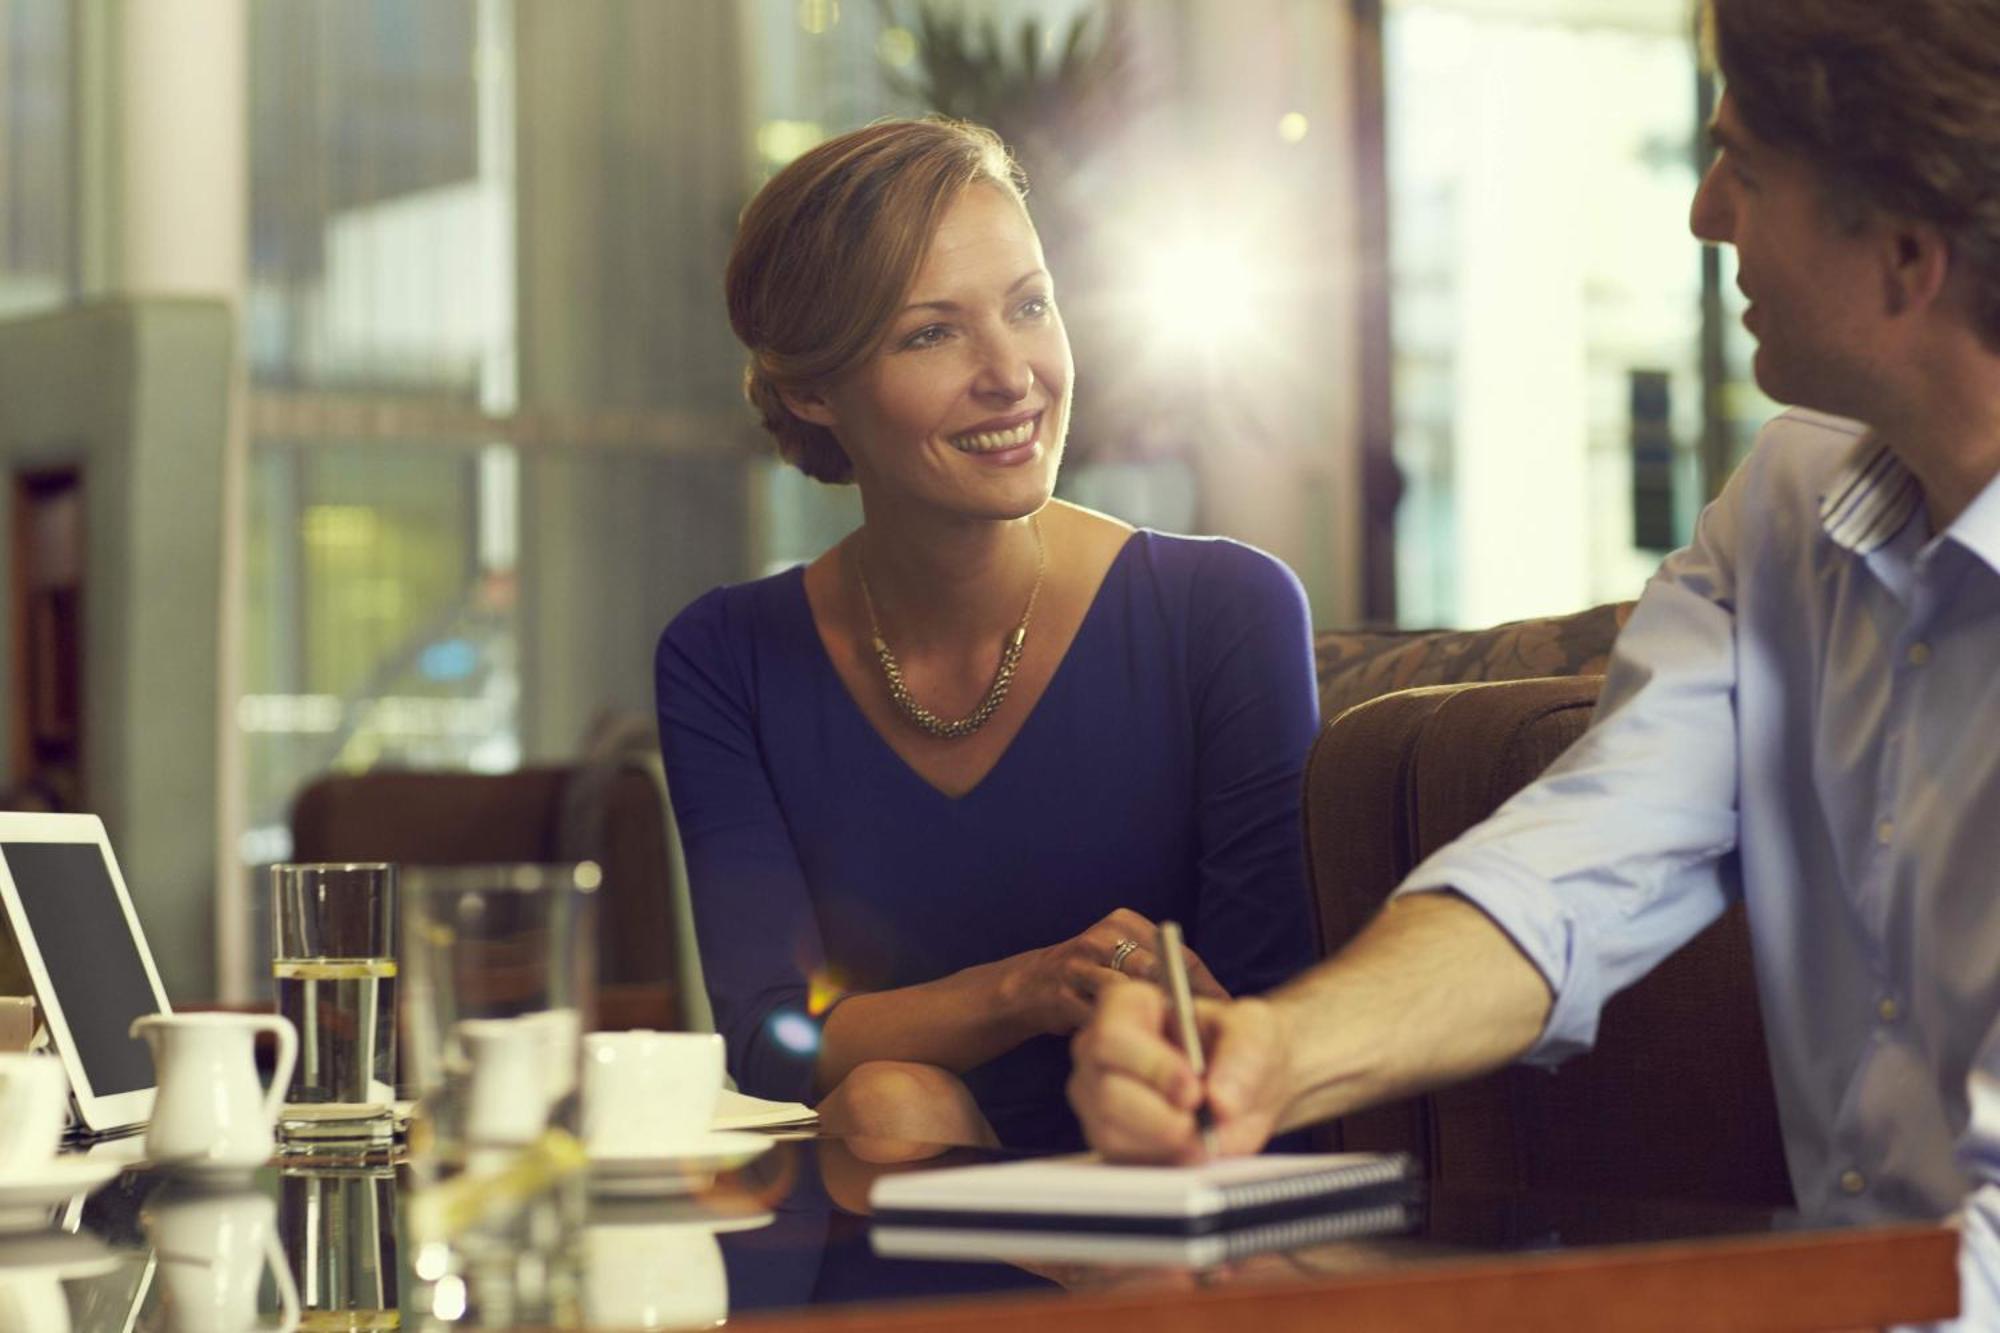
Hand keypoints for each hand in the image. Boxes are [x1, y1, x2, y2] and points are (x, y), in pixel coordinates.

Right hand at [1004, 908, 1228, 1037]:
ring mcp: (1078, 966)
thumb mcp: (1123, 959)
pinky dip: (1121, 1041)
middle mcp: (1102, 938)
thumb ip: (1160, 972)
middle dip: (1182, 1009)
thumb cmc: (1090, 977)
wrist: (1026, 987)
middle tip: (1205, 1040)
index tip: (1228, 1019)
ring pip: (1126, 996)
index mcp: (1125, 924)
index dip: (1205, 990)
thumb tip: (1220, 1004)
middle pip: (1155, 972)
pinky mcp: (1060, 996)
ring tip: (1176, 1055)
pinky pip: (1098, 1021)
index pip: (1178, 956)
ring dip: (1151, 1027)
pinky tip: (1136, 1059)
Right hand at [1067, 982, 1291, 1163]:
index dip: (1152, 1066)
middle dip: (1162, 1117)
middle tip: (1202, 1121)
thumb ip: (1244, 1055)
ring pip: (1110, 1131)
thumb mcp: (1256, 1031)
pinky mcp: (1108, 1137)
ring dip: (1165, 1142)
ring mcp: (1098, 1096)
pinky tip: (1188, 1147)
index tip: (1194, 1089)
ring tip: (1201, 1134)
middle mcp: (1101, 1050)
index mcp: (1127, 1007)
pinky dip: (1162, 1160)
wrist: (1251, 1086)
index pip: (1113, 1036)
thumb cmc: (1244, 1044)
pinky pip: (1122, 1160)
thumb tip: (1219, 1100)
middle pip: (1107, 1091)